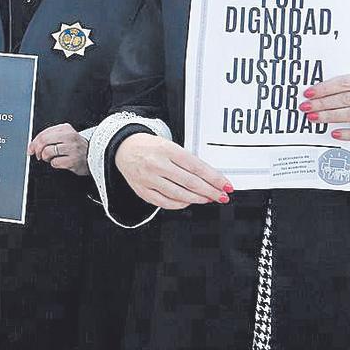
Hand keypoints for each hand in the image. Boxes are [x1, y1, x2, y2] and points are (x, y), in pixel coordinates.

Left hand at [28, 124, 90, 175]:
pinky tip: (59, 162)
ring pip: (47, 152)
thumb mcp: (65, 136)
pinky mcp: (73, 160)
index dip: (34, 142)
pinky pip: (55, 163)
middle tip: (37, 155)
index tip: (31, 149)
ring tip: (51, 158)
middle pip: (44, 141)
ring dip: (46, 158)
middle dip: (37, 150)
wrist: (94, 156)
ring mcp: (72, 149)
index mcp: (65, 128)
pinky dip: (54, 164)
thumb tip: (33, 145)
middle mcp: (69, 137)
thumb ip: (50, 137)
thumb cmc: (76, 147)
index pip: (44, 133)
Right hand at [114, 133, 231, 209]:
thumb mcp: (169, 145)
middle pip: (190, 182)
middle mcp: (157, 164)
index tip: (226, 185)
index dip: (214, 178)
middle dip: (210, 191)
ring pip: (179, 194)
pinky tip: (188, 202)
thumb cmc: (149, 146)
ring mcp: (148, 179)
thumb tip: (209, 178)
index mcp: (167, 149)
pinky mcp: (142, 190)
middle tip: (222, 196)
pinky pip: (164, 202)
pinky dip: (179, 204)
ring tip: (207, 198)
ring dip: (197, 199)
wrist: (123, 148)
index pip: (197, 167)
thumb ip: (187, 161)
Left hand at [300, 70, 349, 144]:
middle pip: (349, 98)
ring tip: (315, 118)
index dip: (326, 88)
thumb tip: (324, 91)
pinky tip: (335, 133)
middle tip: (306, 107)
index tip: (309, 93)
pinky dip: (349, 133)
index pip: (348, 82)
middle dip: (323, 103)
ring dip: (331, 116)